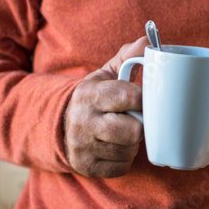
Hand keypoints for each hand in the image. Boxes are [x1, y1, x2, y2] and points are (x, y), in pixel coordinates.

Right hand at [63, 36, 146, 177]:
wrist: (60, 125)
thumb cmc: (96, 97)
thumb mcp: (107, 74)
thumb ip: (129, 56)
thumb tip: (148, 42)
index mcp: (91, 94)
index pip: (129, 97)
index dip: (144, 100)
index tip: (146, 99)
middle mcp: (84, 121)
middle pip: (133, 131)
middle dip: (140, 125)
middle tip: (136, 119)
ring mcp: (83, 146)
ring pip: (129, 150)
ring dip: (133, 143)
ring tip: (125, 131)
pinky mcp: (86, 166)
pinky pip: (121, 167)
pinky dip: (124, 158)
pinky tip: (117, 146)